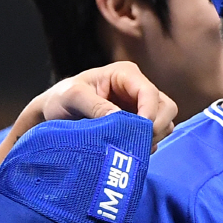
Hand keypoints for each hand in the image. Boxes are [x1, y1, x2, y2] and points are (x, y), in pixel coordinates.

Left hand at [8, 60, 177, 150]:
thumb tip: (120, 118)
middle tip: (136, 142)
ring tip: (129, 145)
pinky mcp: (142, 124)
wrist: (55, 116)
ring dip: (153, 138)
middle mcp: (139, 88)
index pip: (151, 93)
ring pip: (166, 123)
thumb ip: (95, 105)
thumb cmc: (61, 101)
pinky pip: (159, 136)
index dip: (149, 114)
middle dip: (155, 127)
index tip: (138, 133)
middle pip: (167, 108)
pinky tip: (129, 147)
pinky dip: (149, 144)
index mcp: (125, 74)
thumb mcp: (72, 97)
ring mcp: (143, 107)